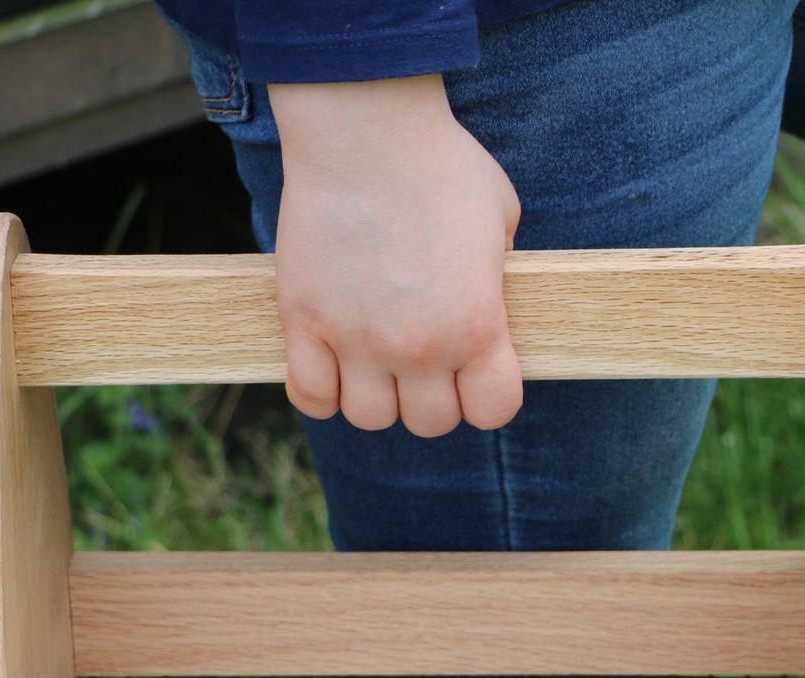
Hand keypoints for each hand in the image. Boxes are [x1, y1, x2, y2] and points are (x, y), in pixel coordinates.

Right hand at [270, 76, 522, 435]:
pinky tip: (332, 361)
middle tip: (421, 356)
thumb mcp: (501, 221)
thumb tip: (488, 311)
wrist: (363, 127)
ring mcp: (356, 338)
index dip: (486, 394)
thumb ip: (497, 282)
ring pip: (369, 418)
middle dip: (431, 395)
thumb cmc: (439, 163)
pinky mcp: (303, 322)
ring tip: (374, 357)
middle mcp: (419, 346)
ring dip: (376, 395)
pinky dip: (322, 391)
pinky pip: (309, 396)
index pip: (492, 411)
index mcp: (476, 326)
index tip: (475, 371)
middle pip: (429, 423)